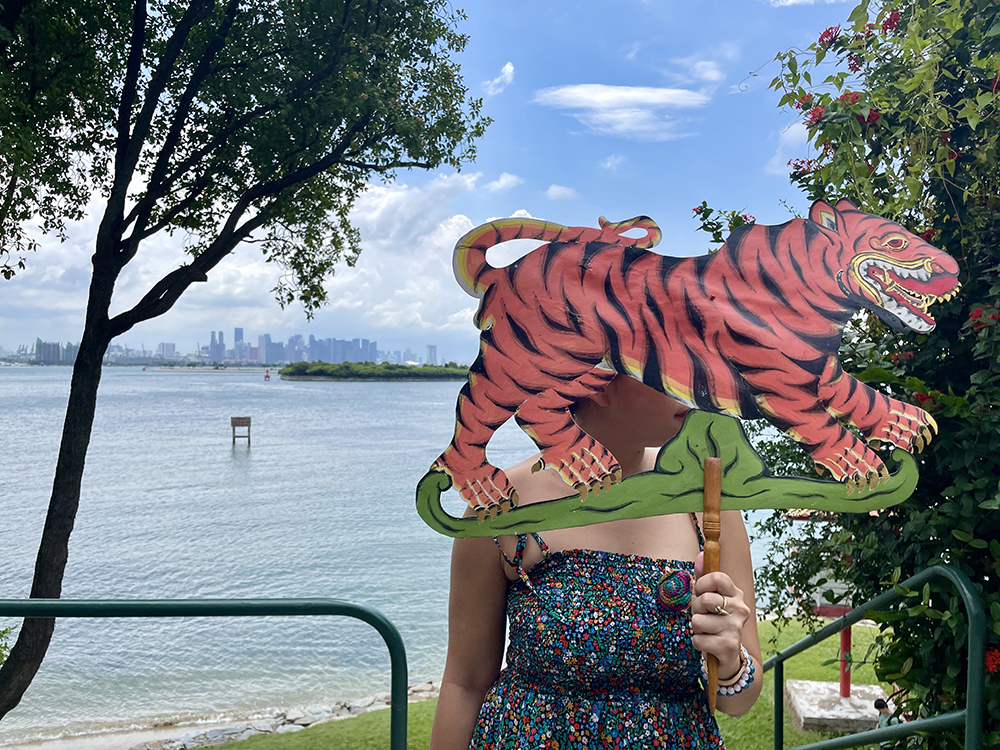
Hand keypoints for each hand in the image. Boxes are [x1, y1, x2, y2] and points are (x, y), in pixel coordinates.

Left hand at [691, 551, 749, 680]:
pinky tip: (708, 643)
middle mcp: (740, 609)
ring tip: (707, 630)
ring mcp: (736, 628)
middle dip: (696, 608)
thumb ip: (703, 576)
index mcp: (736, 594)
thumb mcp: (709, 596)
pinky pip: (698, 640)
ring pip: (698, 621)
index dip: (702, 584)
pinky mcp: (729, 646)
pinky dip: (698, 642)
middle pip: (705, 599)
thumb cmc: (715, 620)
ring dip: (696, 628)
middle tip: (703, 615)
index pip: (717, 577)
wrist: (728, 655)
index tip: (700, 592)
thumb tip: (701, 554)